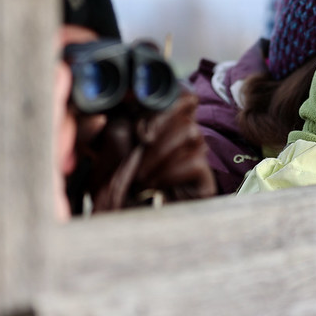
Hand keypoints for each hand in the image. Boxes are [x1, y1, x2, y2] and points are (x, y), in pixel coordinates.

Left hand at [81, 89, 216, 211]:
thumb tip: (132, 102)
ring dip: (158, 154)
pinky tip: (154, 184)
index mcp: (164, 120)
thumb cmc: (115, 181)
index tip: (142, 125)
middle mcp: (184, 133)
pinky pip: (195, 161)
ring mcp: (197, 154)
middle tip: (137, 151)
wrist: (120, 220)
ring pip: (190, 133)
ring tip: (140, 175)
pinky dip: (169, 171)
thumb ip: (121, 118)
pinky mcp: (204, 177)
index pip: (183, 95)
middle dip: (157, 129)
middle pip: (187, 111)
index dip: (166, 103)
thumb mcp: (110, 143)